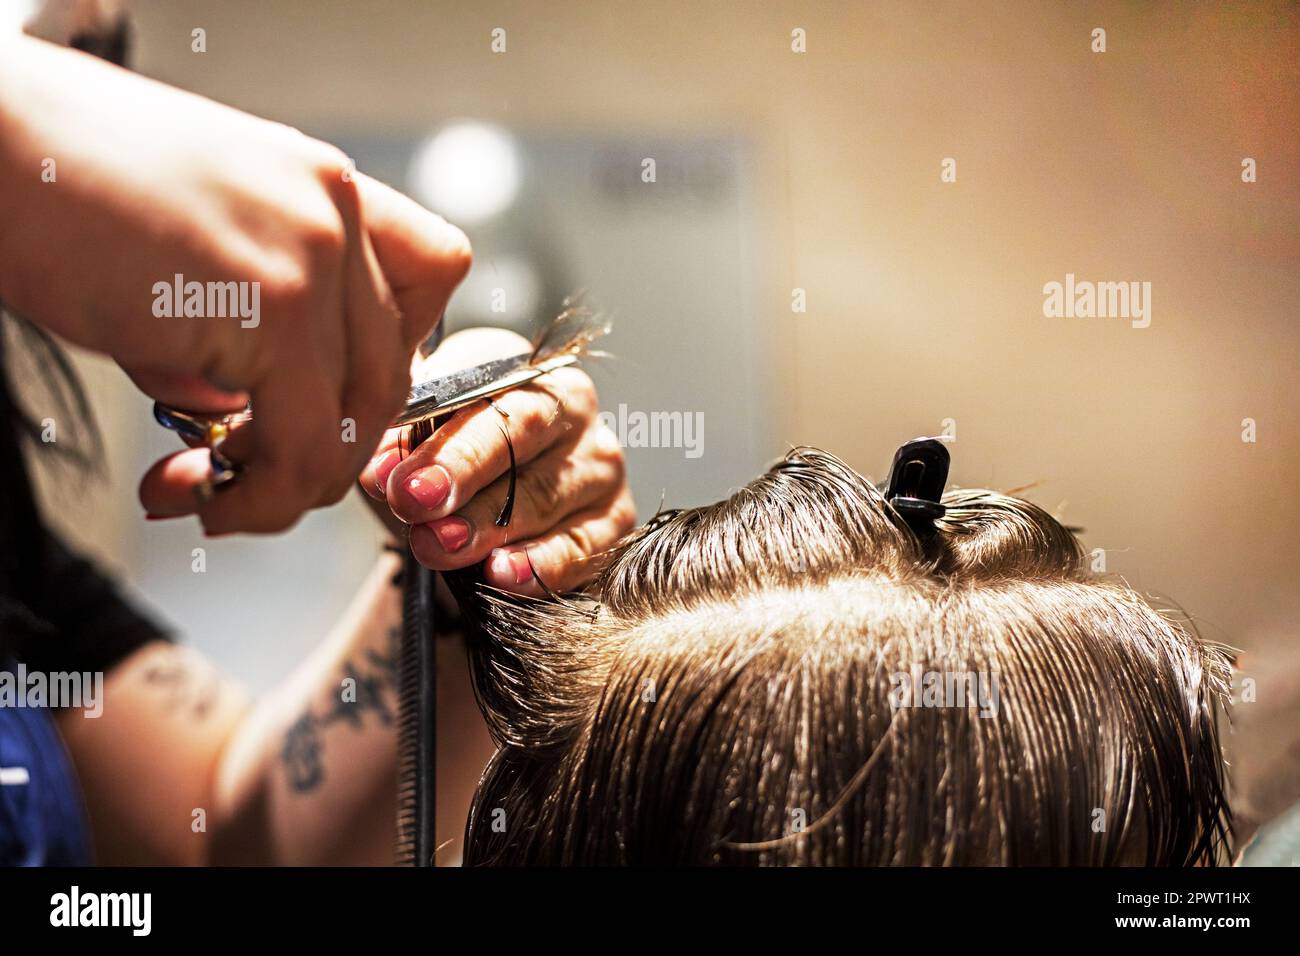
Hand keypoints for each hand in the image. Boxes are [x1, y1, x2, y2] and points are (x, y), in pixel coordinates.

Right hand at [0, 35, 470, 532]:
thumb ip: (250, 321)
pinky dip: (262, 496)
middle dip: (326, 445)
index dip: (395, 352)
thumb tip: (246, 418)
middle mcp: (334, 212)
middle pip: (392, 367)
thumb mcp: (196, 244)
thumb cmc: (62, 189)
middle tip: (251, 476)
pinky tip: (204, 497)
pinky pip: (305, 443)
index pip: (434, 272)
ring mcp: (312, 255)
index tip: (332, 394)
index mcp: (324, 186)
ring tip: (214, 499)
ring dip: (289, 486)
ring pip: (357, 418)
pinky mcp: (272, 307)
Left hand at [359, 328, 635, 595]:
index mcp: (522, 369)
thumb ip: (396, 437)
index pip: (487, 397)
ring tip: (441, 547)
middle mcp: (572, 408)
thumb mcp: (415, 432)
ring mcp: (599, 465)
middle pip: (521, 441)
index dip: (443, 444)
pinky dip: (541, 564)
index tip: (398, 481)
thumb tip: (378, 468)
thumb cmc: (447, 451)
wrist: (483, 495)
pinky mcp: (615, 519)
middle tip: (415, 509)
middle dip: (463, 478)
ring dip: (488, 526)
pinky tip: (503, 574)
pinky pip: (582, 546)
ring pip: (545, 497)